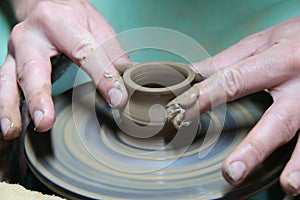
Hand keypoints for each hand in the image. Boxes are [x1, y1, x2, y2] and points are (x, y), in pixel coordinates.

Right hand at [0, 0, 129, 138]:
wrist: (45, 5)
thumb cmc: (73, 17)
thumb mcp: (97, 28)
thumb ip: (113, 55)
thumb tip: (131, 82)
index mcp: (59, 21)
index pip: (83, 51)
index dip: (102, 76)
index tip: (117, 99)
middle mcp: (31, 35)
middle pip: (33, 67)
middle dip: (38, 96)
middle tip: (44, 122)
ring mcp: (16, 51)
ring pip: (8, 79)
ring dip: (10, 108)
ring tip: (13, 131)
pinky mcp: (9, 63)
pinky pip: (4, 87)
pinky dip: (5, 108)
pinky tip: (10, 127)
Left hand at [169, 16, 299, 194]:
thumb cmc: (293, 38)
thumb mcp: (261, 42)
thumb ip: (227, 61)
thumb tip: (192, 72)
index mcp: (280, 62)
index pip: (235, 82)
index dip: (206, 98)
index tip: (181, 114)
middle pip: (278, 121)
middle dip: (255, 147)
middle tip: (231, 172)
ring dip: (298, 164)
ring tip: (288, 187)